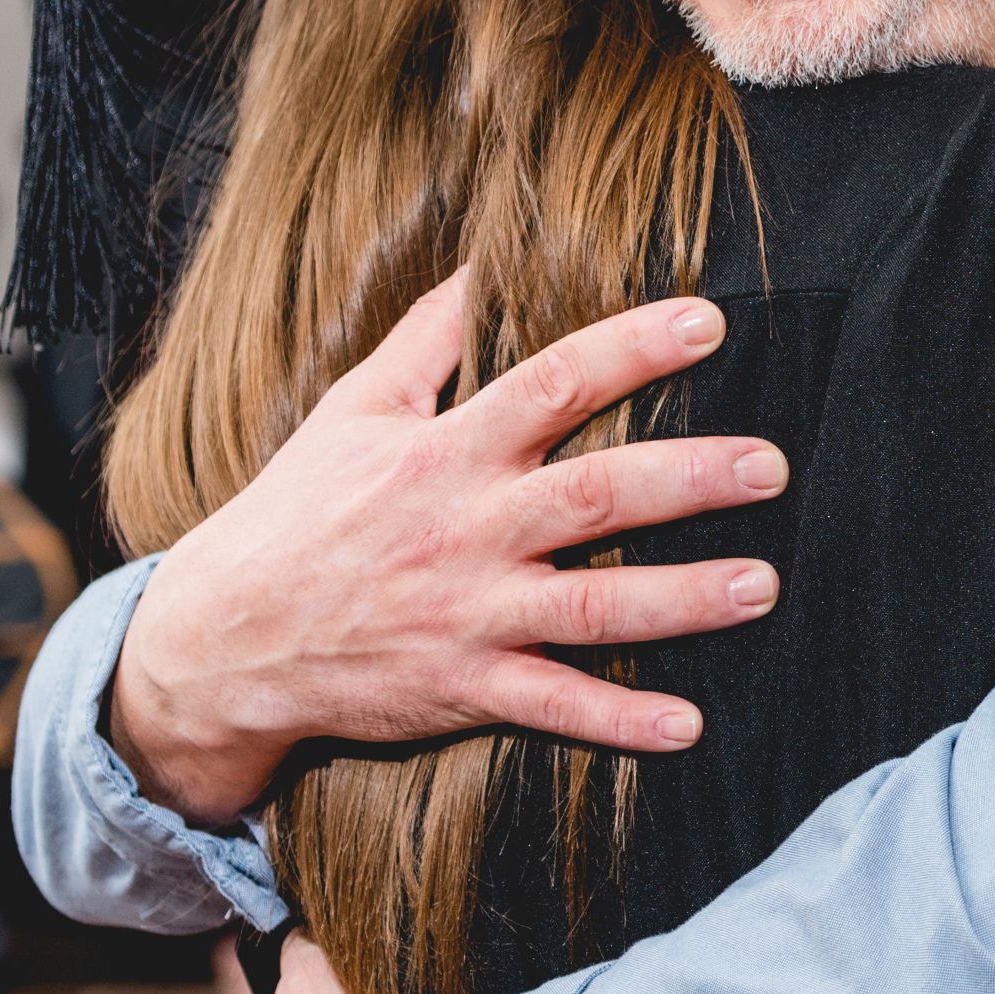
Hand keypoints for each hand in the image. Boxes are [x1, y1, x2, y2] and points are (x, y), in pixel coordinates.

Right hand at [109, 272, 782, 828]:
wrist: (223, 640)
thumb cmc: (295, 515)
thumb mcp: (352, 412)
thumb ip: (425, 342)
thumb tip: (476, 268)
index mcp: (445, 453)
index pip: (551, 384)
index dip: (630, 350)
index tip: (708, 320)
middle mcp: (467, 530)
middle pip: (592, 497)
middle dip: (687, 479)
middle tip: (771, 465)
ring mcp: (468, 614)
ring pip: (591, 608)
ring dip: (680, 599)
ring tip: (760, 586)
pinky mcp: (462, 688)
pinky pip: (552, 707)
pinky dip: (618, 721)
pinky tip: (687, 725)